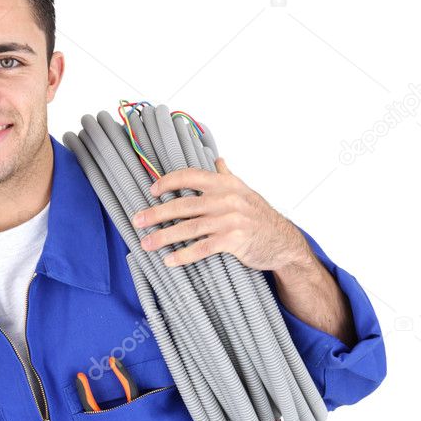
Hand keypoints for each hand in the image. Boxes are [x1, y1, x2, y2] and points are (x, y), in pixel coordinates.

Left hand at [132, 159, 309, 270]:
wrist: (282, 241)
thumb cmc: (260, 217)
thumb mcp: (246, 191)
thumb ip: (228, 176)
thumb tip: (218, 160)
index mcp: (226, 183)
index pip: (190, 176)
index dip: (168, 182)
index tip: (152, 191)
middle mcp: (226, 199)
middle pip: (183, 205)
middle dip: (156, 213)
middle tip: (138, 221)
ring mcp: (230, 219)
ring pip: (188, 227)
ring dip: (164, 237)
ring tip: (147, 244)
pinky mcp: (233, 240)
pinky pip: (202, 248)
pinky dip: (183, 255)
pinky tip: (169, 261)